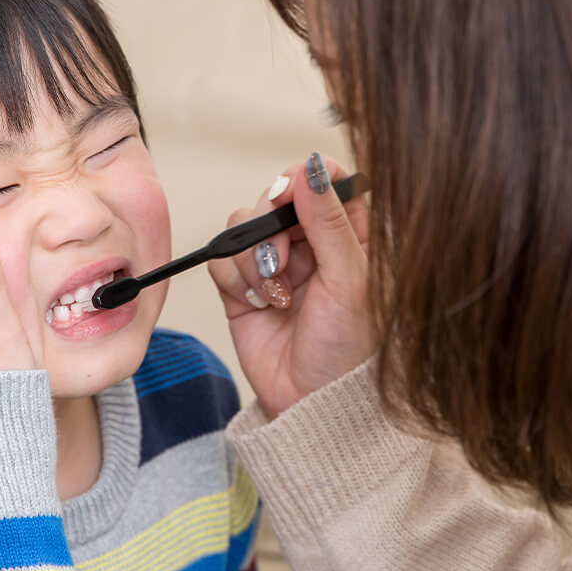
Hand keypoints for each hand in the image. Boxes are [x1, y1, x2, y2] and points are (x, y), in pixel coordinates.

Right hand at [208, 152, 374, 417]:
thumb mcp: (349, 280)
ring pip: (243, 224)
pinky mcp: (243, 285)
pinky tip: (260, 305)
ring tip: (274, 294)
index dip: (305, 178)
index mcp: (349, 233)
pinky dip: (235, 279)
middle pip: (275, 195)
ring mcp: (275, 262)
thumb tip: (309, 167)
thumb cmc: (348, 350)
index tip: (292, 195)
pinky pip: (222, 258)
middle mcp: (311, 242)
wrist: (310, 403)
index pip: (326, 178)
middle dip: (271, 226)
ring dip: (252, 258)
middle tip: (282, 262)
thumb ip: (329, 221)